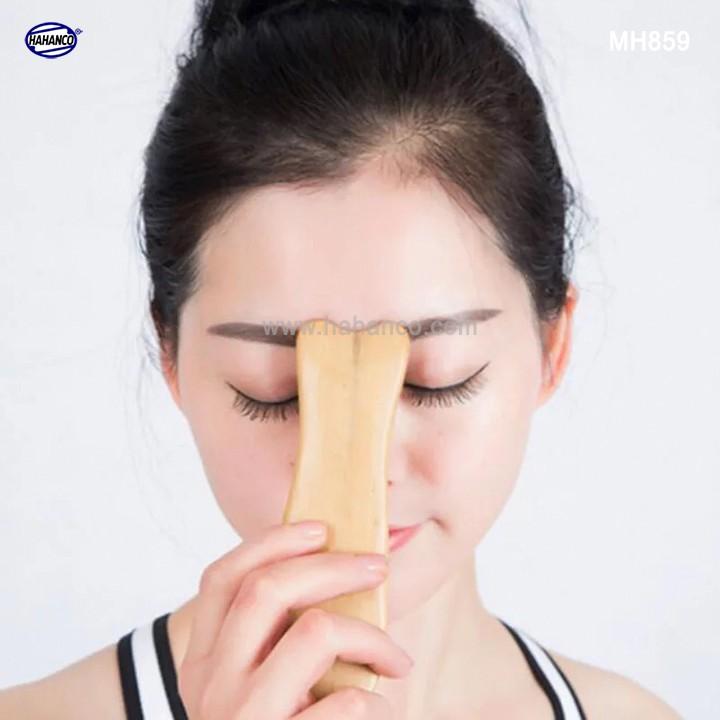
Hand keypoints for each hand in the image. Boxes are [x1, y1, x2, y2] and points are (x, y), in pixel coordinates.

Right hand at [177, 520, 413, 718]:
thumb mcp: (258, 682)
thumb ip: (275, 637)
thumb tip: (333, 566)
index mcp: (203, 659)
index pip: (222, 577)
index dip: (272, 541)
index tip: (321, 526)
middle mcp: (210, 686)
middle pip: (267, 589)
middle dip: (333, 566)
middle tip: (377, 566)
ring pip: (314, 633)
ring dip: (370, 635)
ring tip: (395, 658)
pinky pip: (347, 704)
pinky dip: (376, 701)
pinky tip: (379, 711)